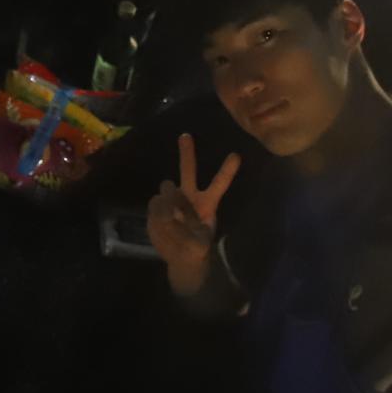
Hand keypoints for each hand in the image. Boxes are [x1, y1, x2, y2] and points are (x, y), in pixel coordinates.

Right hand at [147, 134, 241, 284]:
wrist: (179, 257)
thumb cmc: (196, 248)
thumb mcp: (200, 246)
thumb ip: (187, 231)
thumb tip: (169, 214)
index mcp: (207, 203)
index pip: (219, 184)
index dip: (226, 171)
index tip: (236, 156)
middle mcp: (189, 196)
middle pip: (188, 171)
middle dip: (187, 153)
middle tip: (186, 135)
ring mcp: (171, 200)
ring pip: (167, 187)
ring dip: (169, 199)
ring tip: (173, 220)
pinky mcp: (157, 207)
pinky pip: (155, 202)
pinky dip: (157, 213)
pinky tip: (162, 225)